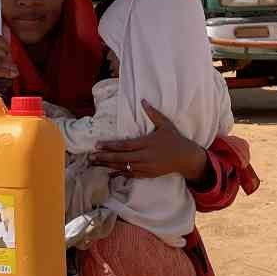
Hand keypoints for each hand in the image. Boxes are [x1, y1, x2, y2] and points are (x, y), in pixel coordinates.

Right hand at [0, 34, 16, 97]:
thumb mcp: (2, 59)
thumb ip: (4, 44)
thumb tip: (6, 27)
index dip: (6, 45)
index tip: (9, 53)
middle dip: (9, 59)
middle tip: (11, 67)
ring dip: (9, 68)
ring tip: (12, 73)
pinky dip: (4, 73)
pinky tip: (9, 76)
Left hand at [90, 101, 208, 180]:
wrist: (186, 158)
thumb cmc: (174, 139)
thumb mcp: (165, 124)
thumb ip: (153, 113)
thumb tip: (143, 100)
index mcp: (147, 143)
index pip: (125, 145)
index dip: (110, 146)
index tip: (97, 145)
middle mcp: (145, 156)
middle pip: (121, 158)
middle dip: (104, 157)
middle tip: (90, 156)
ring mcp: (146, 167)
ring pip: (124, 167)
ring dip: (108, 166)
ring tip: (94, 164)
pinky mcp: (147, 174)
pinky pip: (131, 175)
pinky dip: (119, 174)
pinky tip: (108, 173)